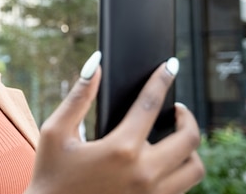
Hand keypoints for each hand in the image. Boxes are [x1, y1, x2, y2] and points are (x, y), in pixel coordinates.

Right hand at [25, 53, 204, 193]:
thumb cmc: (50, 175)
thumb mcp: (55, 132)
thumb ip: (78, 97)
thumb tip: (95, 64)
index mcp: (120, 149)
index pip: (151, 104)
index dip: (162, 79)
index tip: (170, 66)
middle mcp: (144, 173)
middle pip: (189, 139)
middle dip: (188, 117)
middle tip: (175, 109)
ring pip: (195, 169)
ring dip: (189, 149)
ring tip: (173, 138)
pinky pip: (182, 189)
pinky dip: (179, 172)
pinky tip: (161, 163)